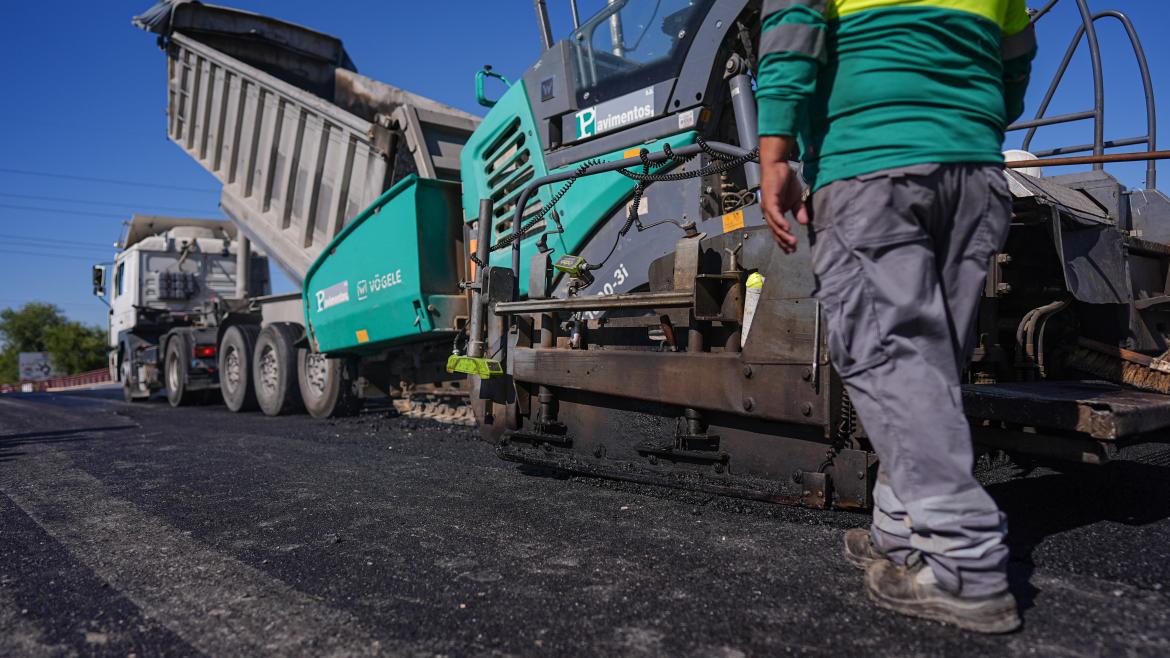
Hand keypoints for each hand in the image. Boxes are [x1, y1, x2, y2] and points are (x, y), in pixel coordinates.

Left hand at [759, 135, 809, 253]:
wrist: (778, 165)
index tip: (791, 250)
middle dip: (784, 242)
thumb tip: (805, 223)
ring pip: (775, 225)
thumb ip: (799, 211)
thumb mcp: (796, 199)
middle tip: (792, 250)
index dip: (784, 241)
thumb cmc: (784, 181)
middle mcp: (768, 212)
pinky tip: (787, 229)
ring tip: (792, 242)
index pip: (778, 231)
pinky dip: (780, 222)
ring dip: (783, 235)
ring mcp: (767, 206)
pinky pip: (774, 214)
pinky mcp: (769, 200)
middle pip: (775, 231)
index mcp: (774, 213)